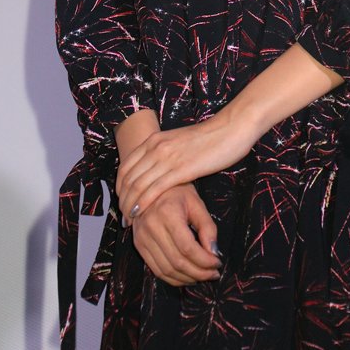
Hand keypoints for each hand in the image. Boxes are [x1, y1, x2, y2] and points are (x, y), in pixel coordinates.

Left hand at [116, 112, 255, 222]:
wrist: (230, 129)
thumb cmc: (209, 138)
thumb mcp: (179, 141)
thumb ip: (165, 153)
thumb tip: (157, 169)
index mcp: (155, 139)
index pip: (126, 166)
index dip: (119, 187)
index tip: (121, 201)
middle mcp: (156, 147)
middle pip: (128, 177)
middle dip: (122, 199)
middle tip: (123, 216)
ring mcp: (167, 157)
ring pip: (137, 185)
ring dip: (129, 205)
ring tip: (128, 220)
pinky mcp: (181, 169)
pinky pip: (153, 189)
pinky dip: (142, 203)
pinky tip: (139, 214)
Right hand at [131, 182, 221, 285]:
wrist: (150, 186)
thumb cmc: (177, 191)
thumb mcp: (196, 203)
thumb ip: (207, 227)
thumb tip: (214, 253)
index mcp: (167, 213)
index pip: (187, 248)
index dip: (205, 261)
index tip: (218, 263)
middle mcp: (151, 227)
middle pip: (177, 262)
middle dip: (199, 273)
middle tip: (214, 274)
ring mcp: (141, 237)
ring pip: (166, 270)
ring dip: (187, 278)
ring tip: (203, 276)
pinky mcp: (138, 244)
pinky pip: (156, 269)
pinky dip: (173, 278)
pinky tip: (187, 276)